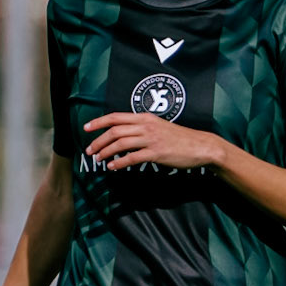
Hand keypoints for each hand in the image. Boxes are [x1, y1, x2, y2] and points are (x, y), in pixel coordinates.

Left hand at [84, 112, 225, 171]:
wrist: (200, 146)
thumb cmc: (179, 139)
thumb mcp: (158, 127)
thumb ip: (141, 128)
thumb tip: (123, 135)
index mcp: (145, 118)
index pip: (116, 117)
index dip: (98, 122)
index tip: (86, 128)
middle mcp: (146, 126)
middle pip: (115, 131)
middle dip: (98, 141)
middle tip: (89, 151)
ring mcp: (151, 139)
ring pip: (121, 143)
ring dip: (106, 152)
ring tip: (98, 160)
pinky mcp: (156, 153)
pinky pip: (133, 157)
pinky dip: (119, 163)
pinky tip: (113, 168)